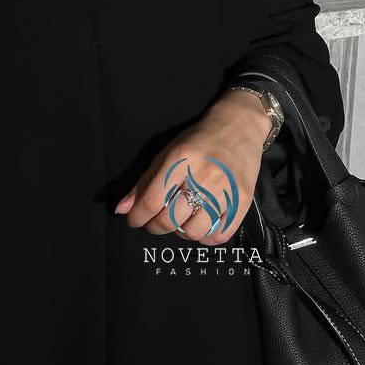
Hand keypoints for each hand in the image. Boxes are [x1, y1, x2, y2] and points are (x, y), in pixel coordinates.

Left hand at [114, 89, 270, 244]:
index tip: (134, 220)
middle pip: (171, 219)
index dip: (138, 216)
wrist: (240, 127)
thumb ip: (144, 184)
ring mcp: (225, 189)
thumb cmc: (199, 141)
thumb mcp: (167, 154)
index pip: (152, 201)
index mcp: (181, 160)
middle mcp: (204, 175)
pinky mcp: (242, 200)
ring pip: (193, 231)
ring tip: (181, 220)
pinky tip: (200, 225)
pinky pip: (219, 235)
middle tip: (154, 222)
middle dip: (155, 226)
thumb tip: (122, 209)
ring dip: (180, 232)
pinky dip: (205, 237)